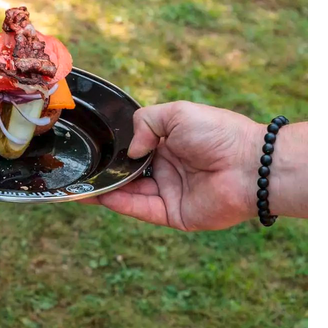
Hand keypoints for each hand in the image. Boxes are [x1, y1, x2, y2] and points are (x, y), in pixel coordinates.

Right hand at [85, 102, 289, 230]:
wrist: (250, 167)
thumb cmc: (220, 134)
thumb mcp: (177, 113)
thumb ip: (146, 123)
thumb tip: (130, 151)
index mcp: (170, 144)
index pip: (134, 150)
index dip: (115, 151)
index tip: (90, 149)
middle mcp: (168, 169)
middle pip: (128, 174)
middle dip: (104, 173)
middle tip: (77, 170)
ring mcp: (170, 192)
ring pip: (129, 193)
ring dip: (104, 190)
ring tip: (78, 185)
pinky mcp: (173, 214)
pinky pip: (140, 209)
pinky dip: (119, 204)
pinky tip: (99, 196)